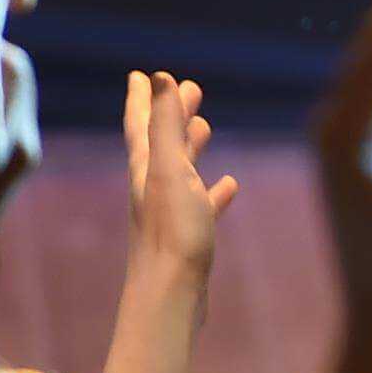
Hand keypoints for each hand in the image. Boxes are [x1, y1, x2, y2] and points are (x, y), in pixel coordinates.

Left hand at [121, 70, 238, 275]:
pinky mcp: (188, 237)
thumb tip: (158, 76)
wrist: (170, 297)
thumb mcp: (170, 170)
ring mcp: (170, 213)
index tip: (142, 75)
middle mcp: (153, 187)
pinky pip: (201, 202)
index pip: (142, 124)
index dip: (142, 98)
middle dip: (172, 114)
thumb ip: (166, 125)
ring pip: (181, 170)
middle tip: (188, 89)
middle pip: (162, 142)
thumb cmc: (170, 234)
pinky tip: (230, 186)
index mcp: (146, 170)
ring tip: (205, 127)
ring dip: (191, 146)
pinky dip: (213, 189)